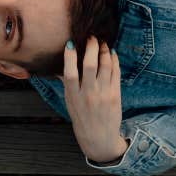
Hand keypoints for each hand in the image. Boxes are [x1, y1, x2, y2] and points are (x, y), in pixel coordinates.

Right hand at [62, 37, 127, 164]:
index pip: (70, 73)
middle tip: (92, 37)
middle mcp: (88, 94)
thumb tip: (60, 67)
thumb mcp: (69, 103)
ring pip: (105, 67)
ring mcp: (103, 94)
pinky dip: (114, 61)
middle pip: (90, 66)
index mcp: (73, 96)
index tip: (70, 43)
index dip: (69, 57)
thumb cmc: (81, 119)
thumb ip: (67, 85)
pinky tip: (112, 53)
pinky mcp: (115, 95)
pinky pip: (116, 73)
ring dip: (104, 51)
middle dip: (91, 48)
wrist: (99, 138)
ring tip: (102, 43)